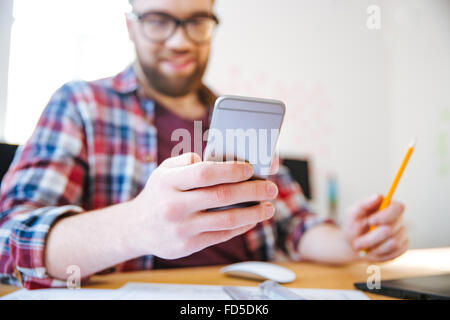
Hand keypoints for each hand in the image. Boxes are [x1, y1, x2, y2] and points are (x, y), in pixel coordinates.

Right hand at [129, 153, 277, 258]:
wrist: (137, 228)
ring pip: (227, 219)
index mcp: (168, 182)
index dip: (231, 170)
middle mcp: (173, 206)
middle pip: (222, 196)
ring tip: (268, 207)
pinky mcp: (188, 246)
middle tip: (271, 188)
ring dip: (254, 212)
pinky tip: (252, 219)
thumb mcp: (164, 172)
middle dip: (252, 190)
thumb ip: (187, 161)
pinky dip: (241, 226)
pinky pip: (222, 235)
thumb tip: (219, 160)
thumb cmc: (158, 194)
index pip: (205, 173)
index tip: (250, 168)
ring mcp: (181, 228)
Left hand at [342, 194, 408, 261]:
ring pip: (393, 243)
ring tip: (362, 246)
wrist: (354, 244)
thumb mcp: (353, 213)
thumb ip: (364, 204)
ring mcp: (403, 234)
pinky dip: (379, 254)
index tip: (370, 221)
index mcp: (388, 206)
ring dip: (373, 247)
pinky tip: (371, 250)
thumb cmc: (353, 225)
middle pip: (392, 228)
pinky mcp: (403, 247)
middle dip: (371, 238)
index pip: (398, 208)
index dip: (386, 215)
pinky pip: (394, 253)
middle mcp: (399, 219)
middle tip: (356, 244)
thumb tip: (378, 196)